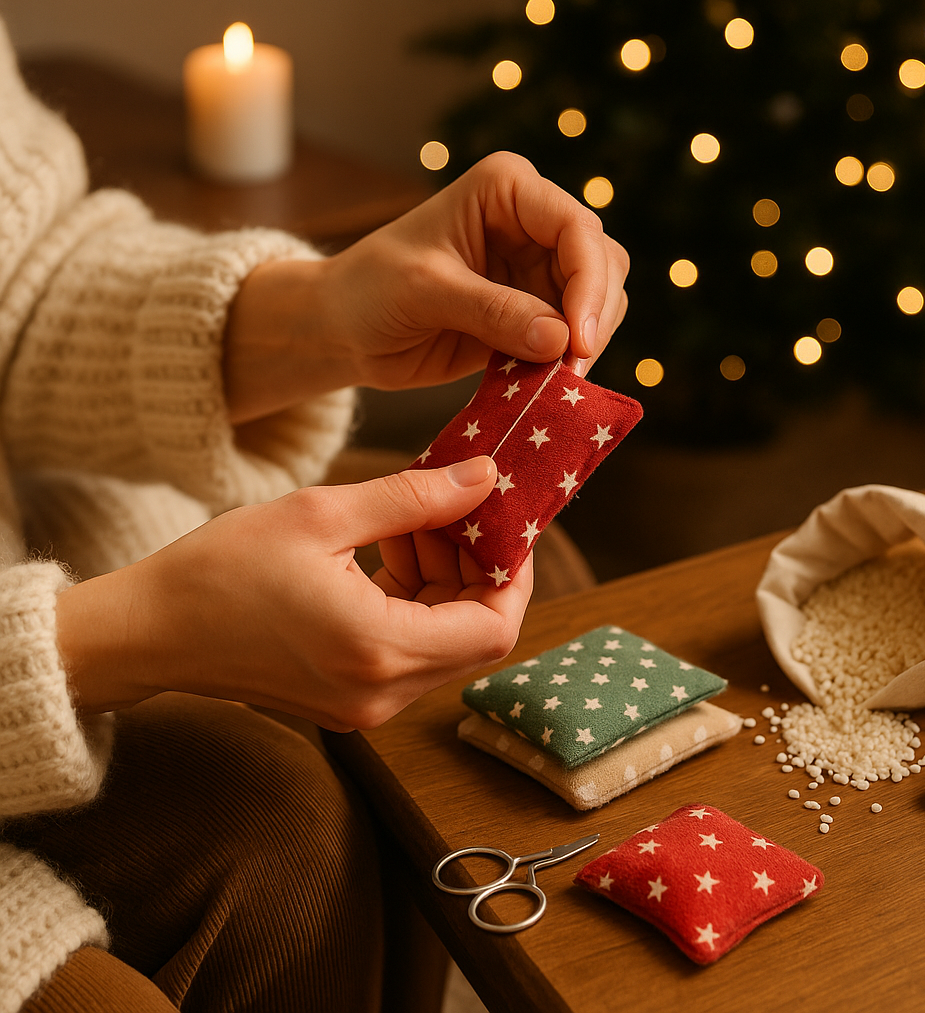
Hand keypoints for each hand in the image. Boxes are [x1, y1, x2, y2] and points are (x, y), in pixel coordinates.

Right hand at [56, 456, 531, 731]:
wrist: (150, 630)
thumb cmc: (220, 569)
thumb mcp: (322, 514)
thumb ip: (414, 498)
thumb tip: (483, 478)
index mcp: (379, 651)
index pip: (494, 628)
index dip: (514, 575)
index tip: (504, 523)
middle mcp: (381, 694)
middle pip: (475, 635)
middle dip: (475, 569)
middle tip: (451, 511)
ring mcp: (365, 705)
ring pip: (444, 641)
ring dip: (444, 583)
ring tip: (408, 525)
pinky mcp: (349, 700)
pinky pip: (410, 652)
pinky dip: (415, 603)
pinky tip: (387, 554)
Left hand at [224, 152, 629, 422]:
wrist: (344, 330)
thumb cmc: (371, 289)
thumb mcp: (427, 292)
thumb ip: (493, 312)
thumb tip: (562, 340)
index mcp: (507, 191)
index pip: (576, 228)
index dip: (589, 283)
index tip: (577, 341)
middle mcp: (532, 223)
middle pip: (601, 264)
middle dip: (593, 317)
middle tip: (572, 370)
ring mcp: (535, 271)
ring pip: (596, 303)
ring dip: (585, 343)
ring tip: (558, 382)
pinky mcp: (531, 315)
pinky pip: (570, 339)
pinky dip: (567, 363)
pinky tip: (549, 387)